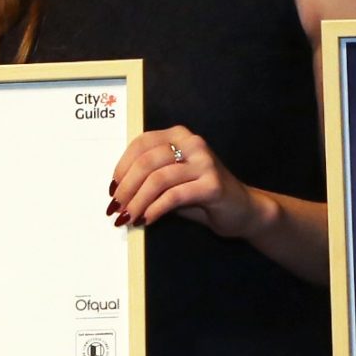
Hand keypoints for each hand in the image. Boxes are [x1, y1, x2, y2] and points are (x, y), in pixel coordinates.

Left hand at [112, 127, 263, 239]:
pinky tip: (147, 219)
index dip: (122, 167)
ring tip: (128, 217)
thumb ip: (149, 178)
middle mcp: (193, 144)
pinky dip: (156, 209)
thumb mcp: (172, 182)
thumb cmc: (202, 196)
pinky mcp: (212, 185)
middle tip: (116, 208)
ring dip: (138, 201)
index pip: (141, 144)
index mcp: (179, 136)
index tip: (112, 189)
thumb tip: (117, 192)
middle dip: (126, 187)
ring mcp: (205, 163)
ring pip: (158, 179)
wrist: (242, 210)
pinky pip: (175, 196)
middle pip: (147, 161)